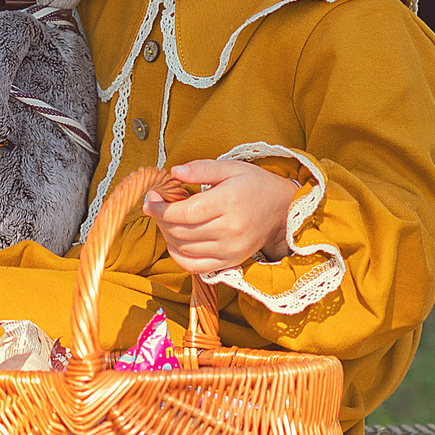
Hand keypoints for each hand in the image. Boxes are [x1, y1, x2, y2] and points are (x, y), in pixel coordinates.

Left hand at [146, 159, 297, 274]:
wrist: (282, 211)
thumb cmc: (255, 185)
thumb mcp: (231, 167)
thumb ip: (201, 169)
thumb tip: (174, 172)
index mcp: (228, 202)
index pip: (185, 212)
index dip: (162, 208)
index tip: (152, 198)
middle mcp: (229, 229)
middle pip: (181, 231)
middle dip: (160, 219)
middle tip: (156, 206)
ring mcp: (230, 249)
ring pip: (184, 248)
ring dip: (167, 234)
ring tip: (166, 219)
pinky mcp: (230, 262)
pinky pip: (195, 266)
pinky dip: (178, 256)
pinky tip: (175, 241)